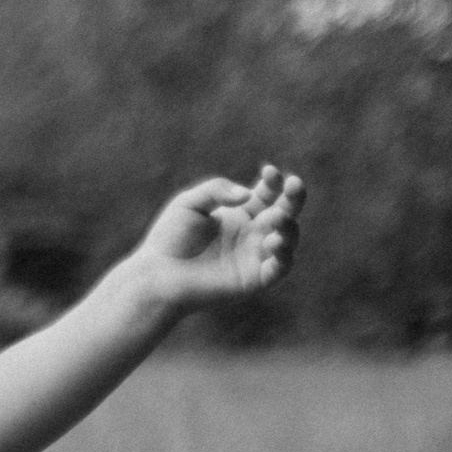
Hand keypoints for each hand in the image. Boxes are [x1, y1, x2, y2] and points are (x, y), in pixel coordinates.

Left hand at [138, 164, 305, 306]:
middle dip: (295, 196)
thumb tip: (247, 195)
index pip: (269, 193)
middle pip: (286, 211)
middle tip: (295, 184)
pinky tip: (276, 242)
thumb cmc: (169, 238)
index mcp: (241, 213)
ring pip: (288, 238)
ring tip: (277, 218)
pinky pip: (280, 268)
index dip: (274, 181)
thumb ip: (217, 189)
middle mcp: (253, 233)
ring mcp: (255, 256)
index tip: (268, 171)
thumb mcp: (190, 203)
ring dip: (288, 225)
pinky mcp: (254, 279)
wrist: (156, 274)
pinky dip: (285, 255)